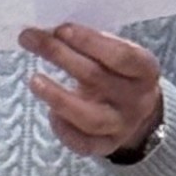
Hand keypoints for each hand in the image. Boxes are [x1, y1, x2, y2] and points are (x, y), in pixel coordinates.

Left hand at [21, 22, 165, 159]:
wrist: (137, 111)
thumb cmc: (118, 72)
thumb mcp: (117, 54)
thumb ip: (92, 44)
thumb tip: (49, 31)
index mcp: (145, 70)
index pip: (121, 55)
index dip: (90, 42)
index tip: (60, 29)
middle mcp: (137, 99)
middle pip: (97, 78)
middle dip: (60, 56)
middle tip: (30, 39)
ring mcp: (123, 126)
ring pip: (90, 118)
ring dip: (59, 98)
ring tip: (34, 80)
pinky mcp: (107, 146)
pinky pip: (84, 143)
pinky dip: (64, 129)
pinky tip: (51, 114)